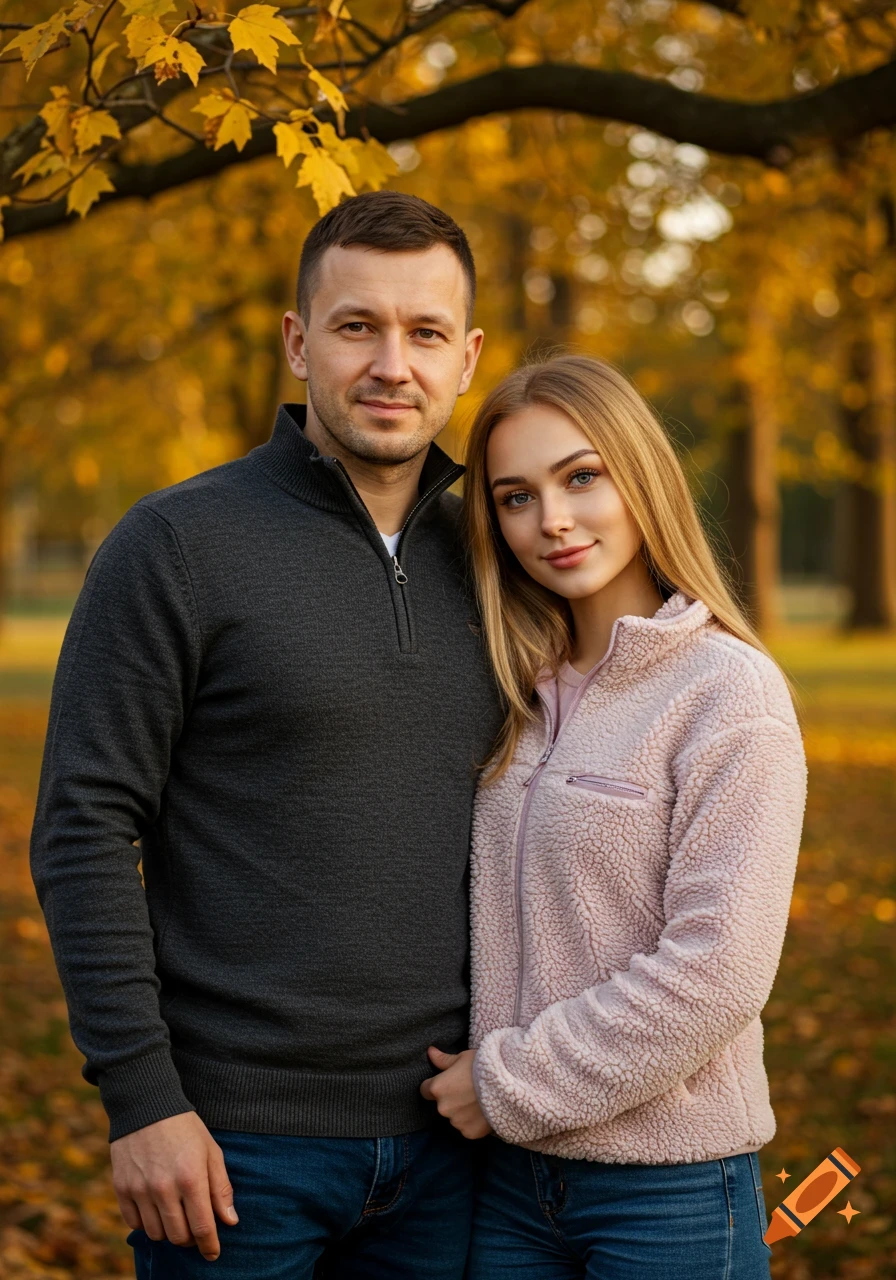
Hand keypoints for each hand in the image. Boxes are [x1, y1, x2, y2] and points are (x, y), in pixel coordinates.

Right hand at [110, 1112, 237, 1260]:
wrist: (147, 1106)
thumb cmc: (185, 1128)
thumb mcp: (211, 1151)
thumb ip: (221, 1188)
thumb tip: (230, 1221)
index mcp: (191, 1178)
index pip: (202, 1228)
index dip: (209, 1246)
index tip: (213, 1253)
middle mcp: (164, 1188)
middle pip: (178, 1236)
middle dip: (190, 1239)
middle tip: (195, 1228)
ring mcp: (140, 1190)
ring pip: (156, 1234)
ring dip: (168, 1231)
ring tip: (176, 1215)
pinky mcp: (122, 1189)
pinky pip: (135, 1224)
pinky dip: (147, 1223)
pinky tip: (156, 1209)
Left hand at [419, 1046, 491, 1139]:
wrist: (508, 1085)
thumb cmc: (484, 1066)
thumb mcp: (463, 1057)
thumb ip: (443, 1059)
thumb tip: (429, 1052)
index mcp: (438, 1088)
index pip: (425, 1090)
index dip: (434, 1085)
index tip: (447, 1082)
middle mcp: (443, 1108)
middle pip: (441, 1104)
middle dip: (450, 1099)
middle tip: (467, 1090)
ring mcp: (456, 1122)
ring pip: (454, 1117)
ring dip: (461, 1111)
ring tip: (477, 1100)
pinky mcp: (469, 1133)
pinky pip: (466, 1127)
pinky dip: (472, 1122)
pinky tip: (483, 1111)